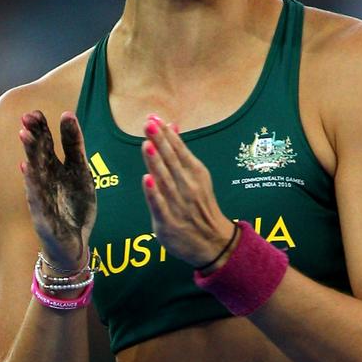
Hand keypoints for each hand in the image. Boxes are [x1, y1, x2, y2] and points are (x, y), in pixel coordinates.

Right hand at [19, 110, 95, 271]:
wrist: (74, 246)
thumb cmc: (75, 209)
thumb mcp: (82, 174)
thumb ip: (75, 147)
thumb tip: (67, 116)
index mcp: (57, 169)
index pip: (49, 144)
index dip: (45, 128)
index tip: (39, 111)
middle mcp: (47, 180)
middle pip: (40, 154)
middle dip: (35, 134)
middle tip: (28, 116)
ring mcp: (43, 197)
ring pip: (36, 171)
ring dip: (30, 153)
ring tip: (25, 135)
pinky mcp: (42, 216)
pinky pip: (37, 197)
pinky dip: (32, 184)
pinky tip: (27, 169)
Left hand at [141, 116, 234, 266]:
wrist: (214, 243)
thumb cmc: (199, 205)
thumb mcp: (195, 175)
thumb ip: (180, 151)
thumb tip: (171, 125)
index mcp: (195, 173)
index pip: (178, 149)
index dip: (165, 134)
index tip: (153, 118)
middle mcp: (188, 186)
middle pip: (171, 161)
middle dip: (159, 142)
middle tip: (148, 124)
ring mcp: (178, 204)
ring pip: (165, 180)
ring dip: (155, 163)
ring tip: (147, 145)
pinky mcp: (168, 222)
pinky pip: (160, 206)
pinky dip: (154, 193)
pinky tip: (147, 180)